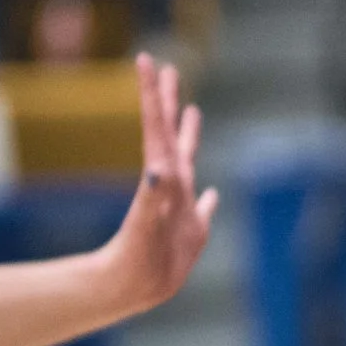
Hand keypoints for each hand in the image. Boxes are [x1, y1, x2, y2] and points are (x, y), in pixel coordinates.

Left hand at [106, 54, 217, 314]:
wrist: (132, 286)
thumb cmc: (139, 259)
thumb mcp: (147, 225)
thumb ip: (155, 197)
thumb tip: (157, 170)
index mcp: (161, 176)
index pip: (156, 125)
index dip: (153, 93)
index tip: (145, 59)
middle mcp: (170, 184)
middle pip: (170, 132)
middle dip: (169, 100)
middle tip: (169, 68)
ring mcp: (181, 205)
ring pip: (188, 159)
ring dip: (190, 135)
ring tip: (193, 111)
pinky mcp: (191, 230)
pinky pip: (204, 207)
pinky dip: (209, 199)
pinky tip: (213, 193)